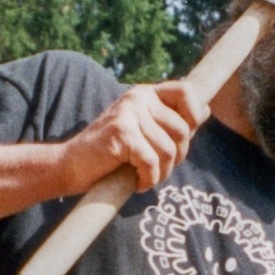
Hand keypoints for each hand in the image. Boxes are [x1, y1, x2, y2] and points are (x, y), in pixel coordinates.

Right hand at [58, 82, 207, 193]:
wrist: (69, 166)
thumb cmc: (108, 154)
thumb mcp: (143, 132)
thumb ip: (171, 121)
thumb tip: (205, 109)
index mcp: (144, 94)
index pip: (186, 91)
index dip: (193, 115)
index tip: (182, 138)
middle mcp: (137, 97)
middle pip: (183, 130)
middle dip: (176, 157)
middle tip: (156, 168)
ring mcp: (129, 114)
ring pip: (169, 150)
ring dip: (161, 173)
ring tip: (144, 177)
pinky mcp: (122, 133)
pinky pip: (152, 162)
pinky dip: (148, 179)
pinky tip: (137, 183)